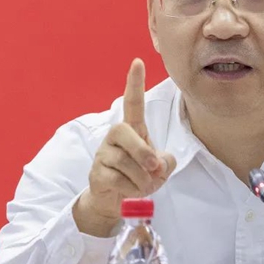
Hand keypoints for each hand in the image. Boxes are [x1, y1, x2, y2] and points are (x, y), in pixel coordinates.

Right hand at [73, 58, 176, 236]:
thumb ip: (166, 162)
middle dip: (142, 152)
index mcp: (133, 131)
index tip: (138, 61)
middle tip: (155, 168)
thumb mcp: (161, 170)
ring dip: (141, 180)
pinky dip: (131, 189)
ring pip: (125, 162)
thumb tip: (159, 162)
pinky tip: (128, 191)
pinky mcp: (96, 172)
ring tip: (141, 186)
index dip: (135, 83)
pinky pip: (117, 179)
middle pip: (124, 130)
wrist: (117, 202)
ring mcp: (104, 154)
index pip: (132, 103)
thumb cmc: (140, 179)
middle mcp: (115, 137)